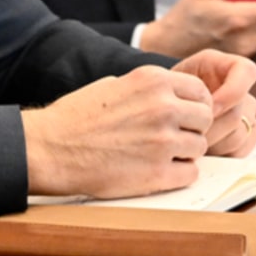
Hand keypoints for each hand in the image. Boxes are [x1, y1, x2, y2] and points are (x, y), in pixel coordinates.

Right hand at [21, 64, 212, 197]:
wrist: (50, 149)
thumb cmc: (76, 117)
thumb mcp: (114, 84)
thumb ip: (148, 88)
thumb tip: (172, 95)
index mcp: (154, 80)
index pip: (200, 91)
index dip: (195, 106)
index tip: (186, 117)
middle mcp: (163, 107)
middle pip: (205, 119)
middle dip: (193, 129)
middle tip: (174, 138)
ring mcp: (163, 141)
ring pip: (200, 147)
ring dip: (185, 154)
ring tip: (161, 156)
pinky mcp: (157, 174)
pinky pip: (190, 174)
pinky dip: (179, 175)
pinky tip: (159, 172)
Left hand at [172, 49, 255, 156]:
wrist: (164, 111)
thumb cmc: (165, 95)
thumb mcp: (170, 84)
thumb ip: (188, 92)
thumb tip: (209, 117)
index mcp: (225, 66)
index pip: (247, 72)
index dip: (231, 93)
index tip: (209, 110)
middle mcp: (240, 88)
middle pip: (237, 112)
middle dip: (210, 129)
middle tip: (186, 137)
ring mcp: (246, 112)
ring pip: (238, 135)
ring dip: (213, 144)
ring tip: (189, 145)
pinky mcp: (246, 136)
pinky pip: (242, 150)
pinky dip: (221, 155)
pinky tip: (203, 152)